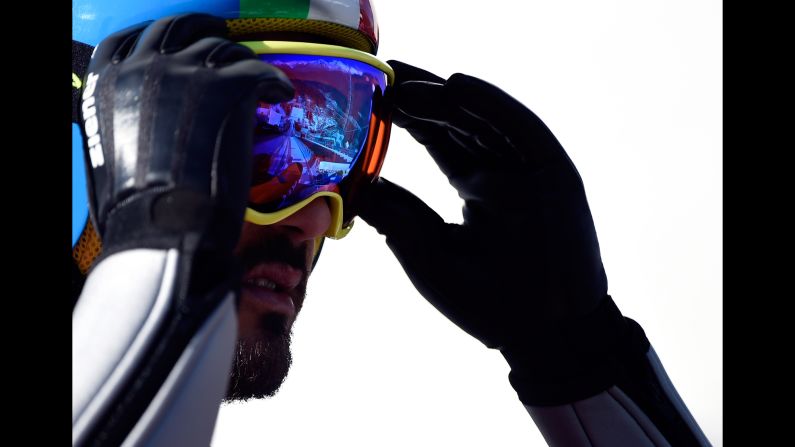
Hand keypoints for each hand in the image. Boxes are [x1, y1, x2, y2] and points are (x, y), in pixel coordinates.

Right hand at [80, 13, 293, 262]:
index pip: (134, 40)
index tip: (182, 48)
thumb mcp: (109, 152)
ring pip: (223, 50)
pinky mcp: (228, 87)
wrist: (163, 226)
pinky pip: (261, 70)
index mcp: (108, 81)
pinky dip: (275, 80)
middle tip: (226, 52)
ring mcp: (188, 73)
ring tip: (257, 84)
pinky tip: (282, 94)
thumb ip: (126, 122)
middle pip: (182, 30)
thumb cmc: (134, 209)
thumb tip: (145, 123)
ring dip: (242, 64)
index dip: (164, 41)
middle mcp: (145, 65)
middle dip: (206, 36)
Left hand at [357, 61, 645, 404]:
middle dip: (422, 97)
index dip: (409, 117)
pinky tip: (456, 87)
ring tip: (405, 80)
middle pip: (459, 123)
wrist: (542, 336)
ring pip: (484, 121)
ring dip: (446, 98)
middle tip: (385, 73)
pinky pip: (522, 131)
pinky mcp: (556, 176)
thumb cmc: (487, 304)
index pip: (439, 141)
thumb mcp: (428, 256)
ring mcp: (529, 173)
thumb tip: (357, 188)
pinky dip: (491, 107)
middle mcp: (502, 173)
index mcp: (476, 190)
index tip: (374, 95)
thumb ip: (397, 219)